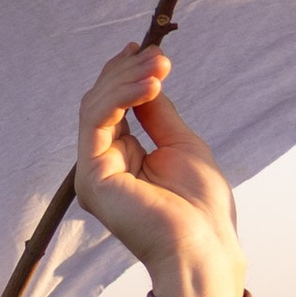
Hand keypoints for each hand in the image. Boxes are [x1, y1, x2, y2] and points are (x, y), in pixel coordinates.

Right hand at [74, 43, 246, 296]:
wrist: (203, 246)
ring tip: (159, 68)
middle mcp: (101, 166)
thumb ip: (157, 113)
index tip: (148, 50)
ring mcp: (93, 173)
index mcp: (120, 160)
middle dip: (128, 72)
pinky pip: (97, 121)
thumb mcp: (180, 144)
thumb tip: (146, 78)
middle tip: (159, 57)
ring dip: (127, 79)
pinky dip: (121, 96)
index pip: (112, 107)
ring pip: (96, 106)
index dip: (125, 75)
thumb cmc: (200, 207)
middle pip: (100, 102)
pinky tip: (150, 86)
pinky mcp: (92, 177)